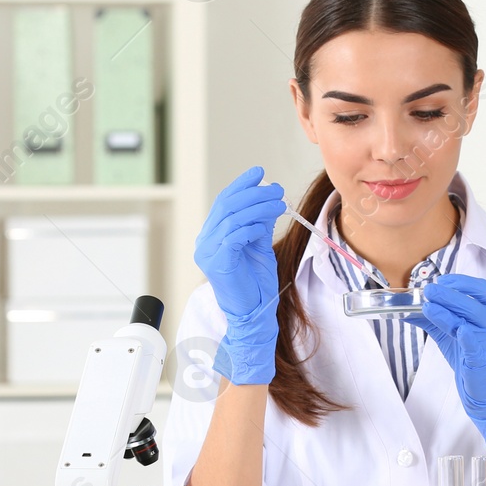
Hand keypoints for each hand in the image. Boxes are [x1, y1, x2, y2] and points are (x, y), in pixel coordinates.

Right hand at [193, 167, 285, 384]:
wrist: (253, 312)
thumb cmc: (255, 283)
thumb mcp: (259, 245)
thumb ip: (259, 224)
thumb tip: (268, 199)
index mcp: (211, 236)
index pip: (224, 202)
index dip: (241, 185)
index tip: (259, 173)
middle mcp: (205, 242)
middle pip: (227, 206)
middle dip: (254, 193)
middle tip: (276, 189)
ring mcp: (208, 252)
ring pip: (233, 218)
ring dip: (259, 207)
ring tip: (280, 202)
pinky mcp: (217, 262)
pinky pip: (234, 235)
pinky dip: (251, 226)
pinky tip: (266, 223)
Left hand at [405, 273, 485, 453]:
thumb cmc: (469, 354)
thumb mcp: (450, 332)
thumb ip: (431, 318)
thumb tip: (406, 308)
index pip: (482, 289)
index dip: (462, 282)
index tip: (442, 280)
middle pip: (476, 303)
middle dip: (451, 295)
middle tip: (429, 291)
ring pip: (474, 321)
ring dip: (451, 312)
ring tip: (428, 307)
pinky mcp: (483, 359)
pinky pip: (476, 346)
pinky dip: (468, 337)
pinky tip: (458, 330)